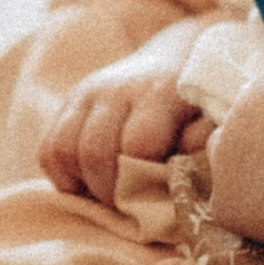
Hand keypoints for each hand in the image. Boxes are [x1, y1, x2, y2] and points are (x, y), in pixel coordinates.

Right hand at [39, 62, 212, 206]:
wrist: (178, 56)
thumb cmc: (201, 102)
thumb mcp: (215, 118)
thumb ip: (205, 142)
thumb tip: (183, 166)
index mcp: (160, 91)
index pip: (138, 144)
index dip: (143, 182)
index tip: (155, 202)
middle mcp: (117, 88)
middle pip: (95, 152)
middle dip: (110, 193)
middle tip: (130, 208)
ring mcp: (88, 93)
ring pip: (63, 150)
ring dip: (84, 186)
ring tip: (111, 196)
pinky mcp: (69, 102)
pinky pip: (48, 150)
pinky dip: (64, 176)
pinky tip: (92, 183)